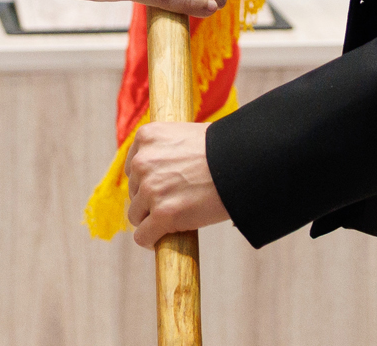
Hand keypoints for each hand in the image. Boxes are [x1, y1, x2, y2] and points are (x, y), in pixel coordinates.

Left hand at [125, 120, 229, 246]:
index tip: (162, 188)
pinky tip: (160, 240)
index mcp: (147, 137)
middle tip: (174, 203)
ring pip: (136, 215)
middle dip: (149, 200)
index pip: (133, 167)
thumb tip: (162, 171)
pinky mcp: (163, 215)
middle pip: (134, 191)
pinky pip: (143, 236)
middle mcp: (143, 161)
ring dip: (151, 220)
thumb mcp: (186, 136)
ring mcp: (151, 189)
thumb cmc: (222, 150)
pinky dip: (150, 241)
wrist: (242, 163)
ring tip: (172, 221)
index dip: (147, 180)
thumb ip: (167, 150)